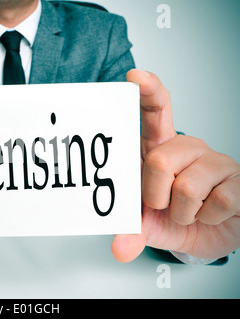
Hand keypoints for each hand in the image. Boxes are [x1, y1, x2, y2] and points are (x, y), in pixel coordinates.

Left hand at [111, 69, 239, 261]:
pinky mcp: (239, 180)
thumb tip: (120, 250)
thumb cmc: (170, 216)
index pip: (155, 110)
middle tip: (162, 204)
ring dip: (182, 213)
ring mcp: (215, 161)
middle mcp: (187, 148)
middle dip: (155, 195)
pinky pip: (218, 202)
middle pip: (159, 159)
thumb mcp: (145, 222)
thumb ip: (130, 230)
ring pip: (187, 187)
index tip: (135, 76)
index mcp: (159, 148)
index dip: (147, 91)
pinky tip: (210, 213)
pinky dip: (207, 219)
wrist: (204, 234)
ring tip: (188, 211)